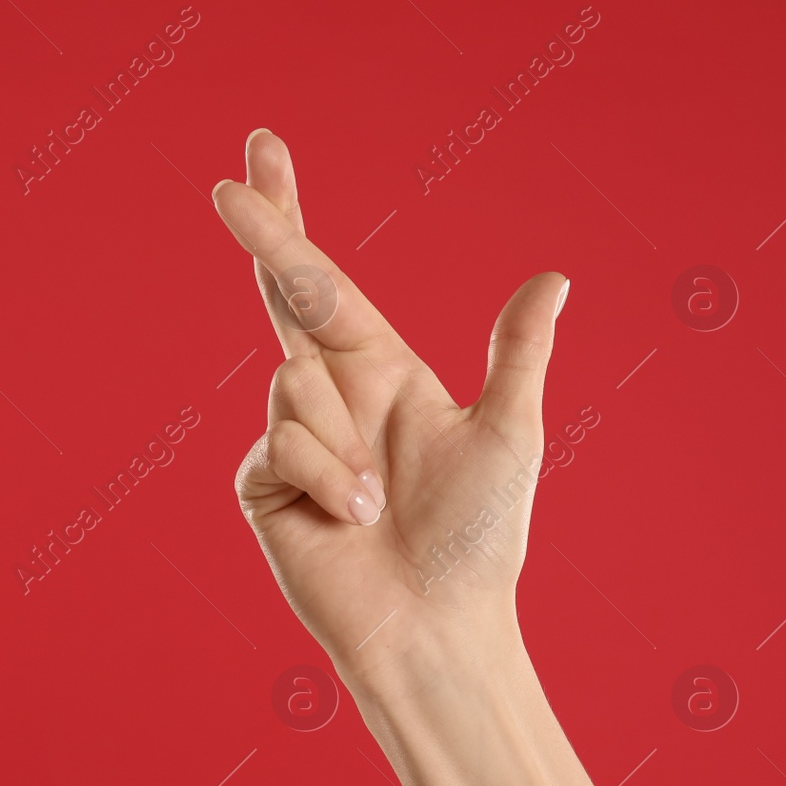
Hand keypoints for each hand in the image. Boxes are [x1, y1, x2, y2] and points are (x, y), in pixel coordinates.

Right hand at [214, 130, 568, 702]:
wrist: (436, 628)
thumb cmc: (479, 541)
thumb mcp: (510, 435)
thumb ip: (516, 352)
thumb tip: (556, 277)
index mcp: (382, 372)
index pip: (326, 280)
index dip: (291, 217)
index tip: (259, 156)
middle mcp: (331, 396)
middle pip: (284, 295)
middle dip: (265, 232)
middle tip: (229, 182)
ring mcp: (291, 440)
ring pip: (294, 384)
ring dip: (345, 443)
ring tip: (377, 503)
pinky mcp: (263, 485)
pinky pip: (279, 446)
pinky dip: (326, 480)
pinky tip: (349, 520)